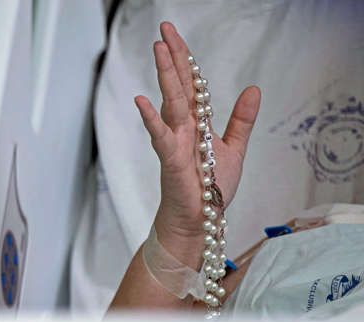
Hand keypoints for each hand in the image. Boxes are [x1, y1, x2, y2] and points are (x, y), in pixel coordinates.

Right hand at [134, 22, 260, 267]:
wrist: (200, 218)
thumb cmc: (210, 186)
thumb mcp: (234, 148)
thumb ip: (241, 119)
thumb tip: (254, 89)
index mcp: (197, 122)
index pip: (192, 83)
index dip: (185, 59)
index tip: (174, 36)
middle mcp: (183, 127)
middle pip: (179, 85)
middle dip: (172, 57)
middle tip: (163, 29)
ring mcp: (175, 141)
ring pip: (171, 102)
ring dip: (165, 76)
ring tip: (159, 50)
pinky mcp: (171, 159)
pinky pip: (161, 136)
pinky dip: (151, 119)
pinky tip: (142, 100)